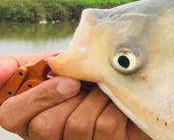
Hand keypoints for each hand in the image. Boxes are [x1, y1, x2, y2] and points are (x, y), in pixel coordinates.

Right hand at [0, 54, 150, 139]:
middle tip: (85, 85)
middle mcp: (50, 139)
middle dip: (71, 96)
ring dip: (96, 99)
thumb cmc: (91, 80)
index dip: (32, 98)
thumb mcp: (58, 68)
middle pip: (44, 125)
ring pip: (77, 124)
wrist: (135, 86)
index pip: (10, 115)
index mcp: (31, 118)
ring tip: (104, 93)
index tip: (61, 80)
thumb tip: (4, 69)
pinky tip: (118, 104)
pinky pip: (105, 125)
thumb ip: (29, 66)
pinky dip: (116, 106)